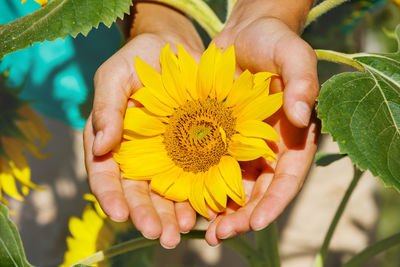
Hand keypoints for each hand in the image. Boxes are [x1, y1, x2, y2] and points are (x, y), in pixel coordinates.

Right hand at [83, 3, 203, 248]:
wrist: (178, 51)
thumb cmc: (141, 60)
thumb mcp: (116, 75)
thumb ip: (106, 107)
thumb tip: (99, 146)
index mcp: (113, 141)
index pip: (106, 175)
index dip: (110, 196)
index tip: (119, 214)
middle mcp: (138, 156)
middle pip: (138, 193)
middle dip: (146, 215)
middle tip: (158, 234)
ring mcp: (166, 157)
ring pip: (165, 194)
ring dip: (171, 216)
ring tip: (180, 232)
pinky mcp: (193, 153)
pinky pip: (194, 179)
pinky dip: (197, 198)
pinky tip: (204, 211)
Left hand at [205, 3, 318, 244]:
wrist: (244, 34)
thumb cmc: (274, 42)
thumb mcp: (293, 53)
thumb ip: (302, 81)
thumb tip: (300, 115)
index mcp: (293, 136)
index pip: (288, 177)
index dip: (275, 202)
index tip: (256, 222)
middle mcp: (270, 147)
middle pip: (260, 191)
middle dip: (243, 215)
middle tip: (221, 235)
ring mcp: (244, 145)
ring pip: (236, 187)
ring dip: (223, 211)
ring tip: (205, 232)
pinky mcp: (221, 138)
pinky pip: (214, 168)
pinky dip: (205, 188)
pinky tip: (190, 204)